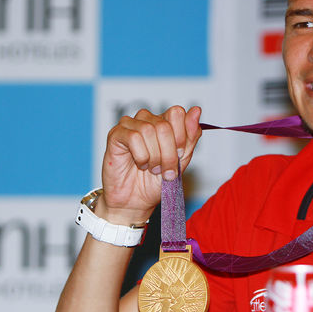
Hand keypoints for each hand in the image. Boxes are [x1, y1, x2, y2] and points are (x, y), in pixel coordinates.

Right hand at [99, 106, 201, 224]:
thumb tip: (196, 110)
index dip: (181, 136)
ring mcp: (130, 125)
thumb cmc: (157, 181)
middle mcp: (148, 119)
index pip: (177, 113)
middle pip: (164, 125)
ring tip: (152, 168)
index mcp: (166, 122)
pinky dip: (141, 156)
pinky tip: (140, 164)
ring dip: (154, 156)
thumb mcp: (182, 159)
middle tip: (165, 169)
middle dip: (168, 153)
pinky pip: (133, 137)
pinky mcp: (116, 134)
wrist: (136, 201)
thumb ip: (191, 135)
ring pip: (149, 130)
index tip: (179, 155)